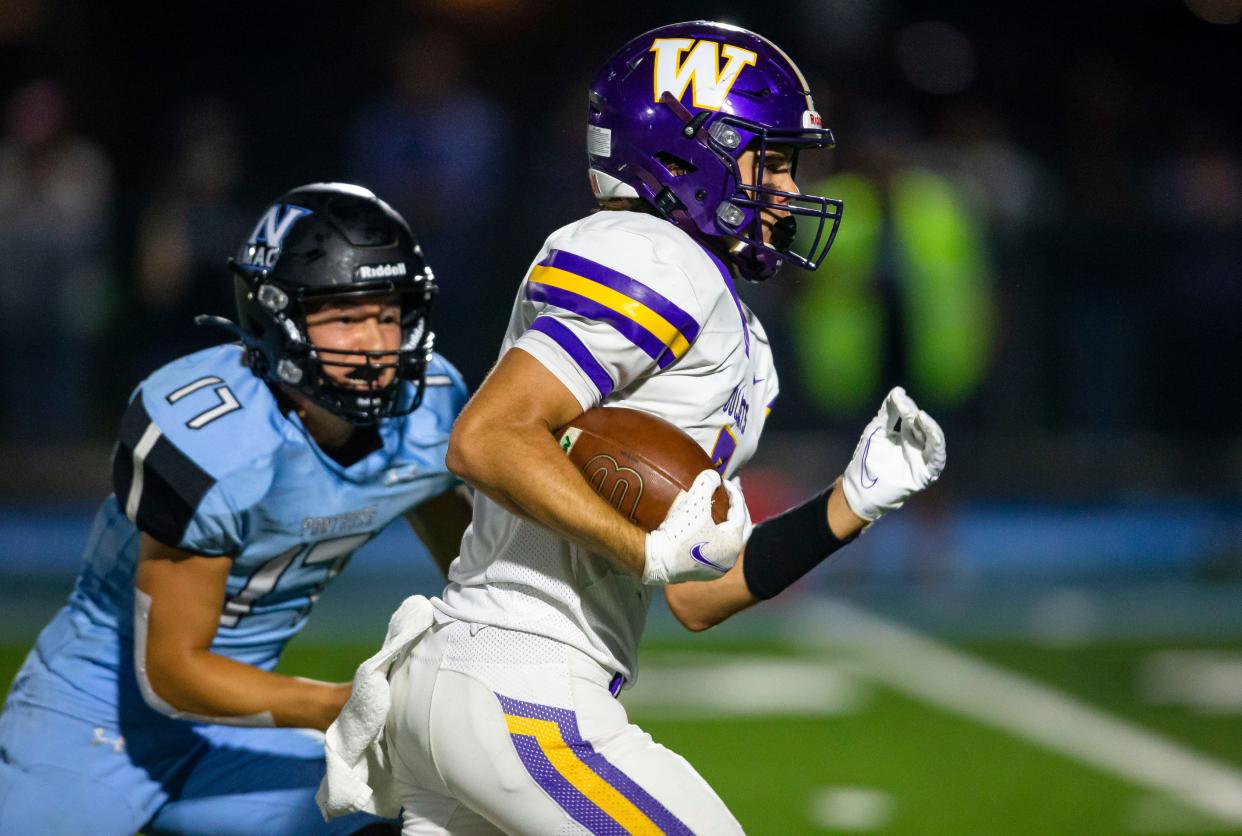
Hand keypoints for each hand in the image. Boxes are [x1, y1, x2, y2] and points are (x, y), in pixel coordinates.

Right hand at [644, 470, 746, 584]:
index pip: (740, 513)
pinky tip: (707, 528)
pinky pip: (716, 550)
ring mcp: (717, 568)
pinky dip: (716, 537)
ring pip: (729, 541)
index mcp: (733, 543)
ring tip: (721, 511)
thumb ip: (707, 482)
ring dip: (727, 525)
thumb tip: (713, 475)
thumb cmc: (679, 532)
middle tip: (731, 496)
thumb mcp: (694, 502)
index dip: (735, 494)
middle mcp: (730, 559)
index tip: (724, 482)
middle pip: (741, 529)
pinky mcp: (704, 573)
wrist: (656, 560)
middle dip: (738, 511)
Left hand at [841, 387, 945, 521]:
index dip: (906, 406)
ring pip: (934, 440)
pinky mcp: (926, 473)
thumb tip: (899, 389)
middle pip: (922, 426)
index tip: (898, 397)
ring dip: (929, 427)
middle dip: (915, 415)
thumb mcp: (877, 429)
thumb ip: (889, 411)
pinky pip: (937, 458)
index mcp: (906, 435)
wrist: (862, 485)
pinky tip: (932, 433)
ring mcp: (922, 459)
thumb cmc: (867, 458)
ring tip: (920, 416)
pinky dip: (937, 444)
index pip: (911, 416)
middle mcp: (917, 445)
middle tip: (907, 407)